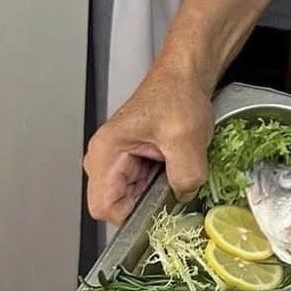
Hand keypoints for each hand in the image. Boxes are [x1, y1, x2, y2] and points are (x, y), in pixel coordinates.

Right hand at [84, 66, 213, 224]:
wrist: (185, 75)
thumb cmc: (178, 95)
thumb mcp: (186, 138)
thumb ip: (186, 175)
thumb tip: (183, 198)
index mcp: (106, 152)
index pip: (103, 207)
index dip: (132, 215)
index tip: (158, 209)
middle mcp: (104, 158)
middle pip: (117, 204)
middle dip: (147, 203)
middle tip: (173, 187)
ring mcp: (117, 160)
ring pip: (132, 197)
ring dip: (156, 193)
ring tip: (176, 170)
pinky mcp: (132, 160)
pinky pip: (142, 186)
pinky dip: (160, 183)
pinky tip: (175, 166)